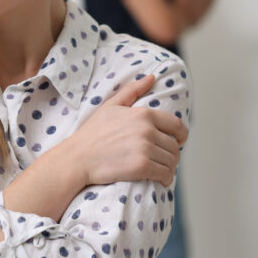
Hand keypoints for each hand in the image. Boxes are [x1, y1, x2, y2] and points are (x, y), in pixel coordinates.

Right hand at [64, 75, 187, 187]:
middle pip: (174, 146)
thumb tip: (151, 77)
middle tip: (162, 160)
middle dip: (171, 154)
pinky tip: (159, 180)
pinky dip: (165, 179)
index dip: (181, 136)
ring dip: (169, 168)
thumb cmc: (92, 133)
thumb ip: (132, 90)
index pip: (177, 125)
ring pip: (172, 161)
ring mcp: (144, 148)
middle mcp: (146, 130)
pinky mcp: (141, 167)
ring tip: (160, 170)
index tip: (178, 142)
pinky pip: (165, 174)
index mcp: (143, 114)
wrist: (77, 158)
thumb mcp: (110, 106)